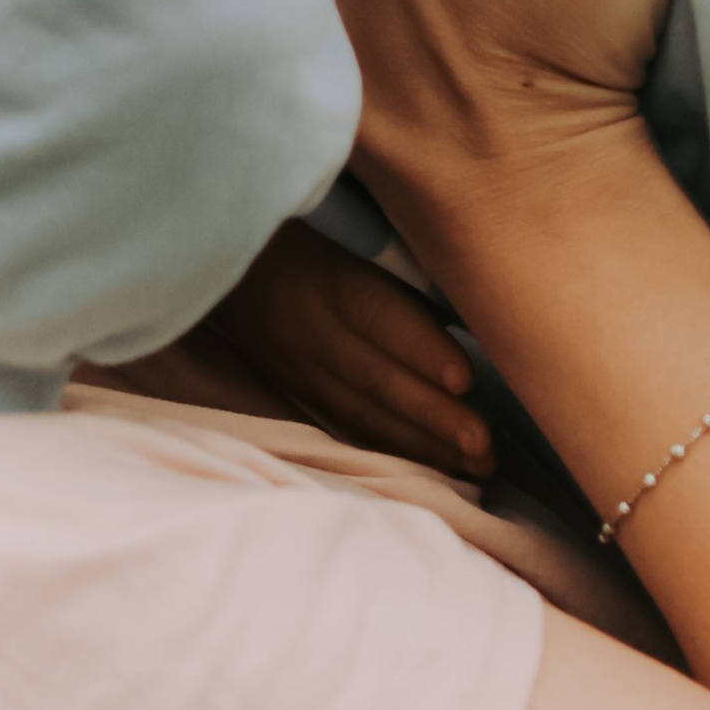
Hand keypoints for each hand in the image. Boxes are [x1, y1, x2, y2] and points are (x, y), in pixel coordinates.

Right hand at [193, 218, 490, 483]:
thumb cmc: (309, 241)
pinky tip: (436, 468)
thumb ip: (401, 277)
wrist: (224, 264)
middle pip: (375, 377)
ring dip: (422, 446)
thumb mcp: (348, 242)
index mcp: (327, 281)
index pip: (377, 313)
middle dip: (433, 417)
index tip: (465, 378)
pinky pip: (349, 427)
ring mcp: (300, 369)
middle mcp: (310, 330)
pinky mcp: (298, 392)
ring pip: (364, 413)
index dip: (419, 347)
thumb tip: (474, 315)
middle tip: (485, 447)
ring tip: (476, 468)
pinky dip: (394, 450)